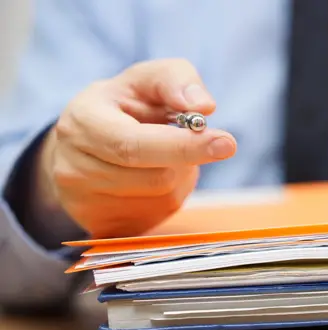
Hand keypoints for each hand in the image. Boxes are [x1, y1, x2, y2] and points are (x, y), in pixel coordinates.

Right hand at [34, 59, 236, 238]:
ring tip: (162, 157)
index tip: (226, 143)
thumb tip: (203, 106)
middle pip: (156, 177)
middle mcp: (74, 166)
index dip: (183, 146)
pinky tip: (151, 179)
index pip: (135, 145)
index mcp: (83, 122)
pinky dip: (168, 197)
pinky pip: (155, 218)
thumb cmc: (123, 107)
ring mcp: (84, 202)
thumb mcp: (146, 80)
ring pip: (162, 199)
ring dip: (179, 177)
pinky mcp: (101, 226)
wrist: (82, 146)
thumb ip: (176, 80)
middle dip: (186, 159)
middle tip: (200, 142)